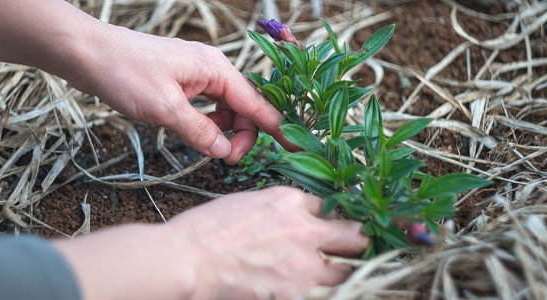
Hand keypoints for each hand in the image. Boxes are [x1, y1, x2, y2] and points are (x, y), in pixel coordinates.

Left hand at [70, 25, 286, 163]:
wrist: (89, 54)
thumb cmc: (125, 73)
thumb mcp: (165, 109)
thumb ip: (199, 132)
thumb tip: (224, 152)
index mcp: (216, 69)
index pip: (256, 103)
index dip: (276, 128)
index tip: (295, 149)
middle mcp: (211, 69)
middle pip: (243, 107)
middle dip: (242, 135)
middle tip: (226, 160)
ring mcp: (195, 75)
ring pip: (224, 108)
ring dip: (223, 131)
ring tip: (209, 149)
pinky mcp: (180, 82)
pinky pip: (205, 106)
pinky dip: (206, 123)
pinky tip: (195, 135)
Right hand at [169, 186, 367, 298]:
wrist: (190, 260)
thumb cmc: (207, 230)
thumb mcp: (248, 203)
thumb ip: (280, 209)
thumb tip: (295, 218)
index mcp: (290, 201)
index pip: (332, 204)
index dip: (335, 215)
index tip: (337, 223)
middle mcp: (305, 230)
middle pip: (354, 235)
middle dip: (356, 240)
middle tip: (354, 247)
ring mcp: (303, 265)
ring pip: (346, 269)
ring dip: (341, 270)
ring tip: (332, 272)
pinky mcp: (295, 293)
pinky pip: (322, 292)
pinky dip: (319, 290)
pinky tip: (308, 287)